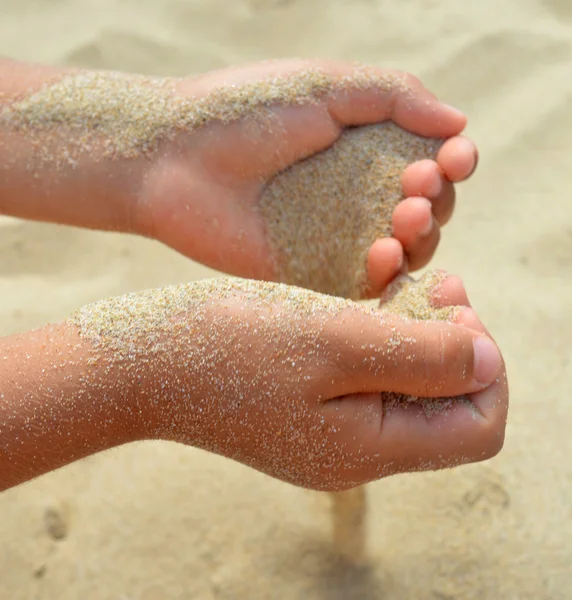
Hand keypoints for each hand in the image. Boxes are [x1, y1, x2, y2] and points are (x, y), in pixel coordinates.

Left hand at [136, 59, 476, 296]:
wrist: (173, 159)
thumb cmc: (244, 111)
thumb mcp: (326, 85)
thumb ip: (396, 96)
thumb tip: (459, 123)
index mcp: (363, 150)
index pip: (430, 163)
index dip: (452, 163)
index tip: (453, 158)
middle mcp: (356, 196)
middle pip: (427, 210)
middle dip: (438, 199)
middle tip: (417, 185)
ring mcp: (336, 239)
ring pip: (406, 251)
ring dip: (423, 236)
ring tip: (404, 214)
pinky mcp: (313, 275)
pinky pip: (366, 286)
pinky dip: (388, 274)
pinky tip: (384, 252)